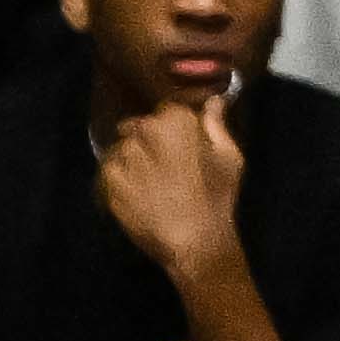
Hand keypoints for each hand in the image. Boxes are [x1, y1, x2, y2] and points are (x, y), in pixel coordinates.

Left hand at [94, 91, 251, 288]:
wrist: (193, 241)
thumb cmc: (217, 196)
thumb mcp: (229, 157)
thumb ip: (216, 125)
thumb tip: (213, 100)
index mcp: (175, 123)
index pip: (168, 110)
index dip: (175, 125)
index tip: (184, 141)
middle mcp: (145, 135)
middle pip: (141, 127)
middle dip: (151, 140)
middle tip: (168, 164)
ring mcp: (124, 160)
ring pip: (125, 148)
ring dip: (135, 158)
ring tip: (152, 180)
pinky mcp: (110, 185)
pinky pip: (111, 172)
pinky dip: (121, 177)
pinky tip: (138, 192)